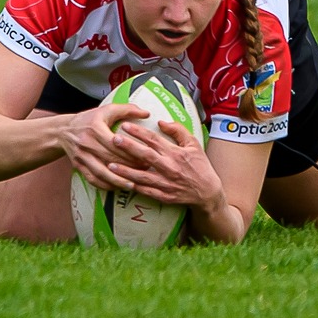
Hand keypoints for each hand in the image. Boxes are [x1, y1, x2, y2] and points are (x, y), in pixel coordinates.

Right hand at [59, 104, 148, 191]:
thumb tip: (147, 113)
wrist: (63, 131)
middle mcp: (87, 144)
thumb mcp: (107, 109)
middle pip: (110, 159)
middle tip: (145, 170)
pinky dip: (105, 185)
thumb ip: (127, 109)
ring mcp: (81, 157)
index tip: (146, 155)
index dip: (131, 151)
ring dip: (117, 180)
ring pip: (101, 172)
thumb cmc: (89, 119)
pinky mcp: (78, 166)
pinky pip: (92, 179)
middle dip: (129, 166)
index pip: (115, 143)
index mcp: (95, 129)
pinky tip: (117, 187)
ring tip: (133, 184)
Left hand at [107, 121, 226, 215]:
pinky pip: (145, 191)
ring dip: (125, 171)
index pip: (154, 139)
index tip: (125, 126)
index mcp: (176, 153)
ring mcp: (165, 183)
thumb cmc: (200, 165)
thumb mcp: (194, 144)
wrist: (207, 192)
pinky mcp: (163, 195)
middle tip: (113, 140)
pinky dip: (133, 187)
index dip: (139, 132)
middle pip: (145, 155)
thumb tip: (161, 122)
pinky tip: (121, 183)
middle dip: (128, 147)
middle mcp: (169, 167)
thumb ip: (178, 131)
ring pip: (141, 176)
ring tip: (110, 165)